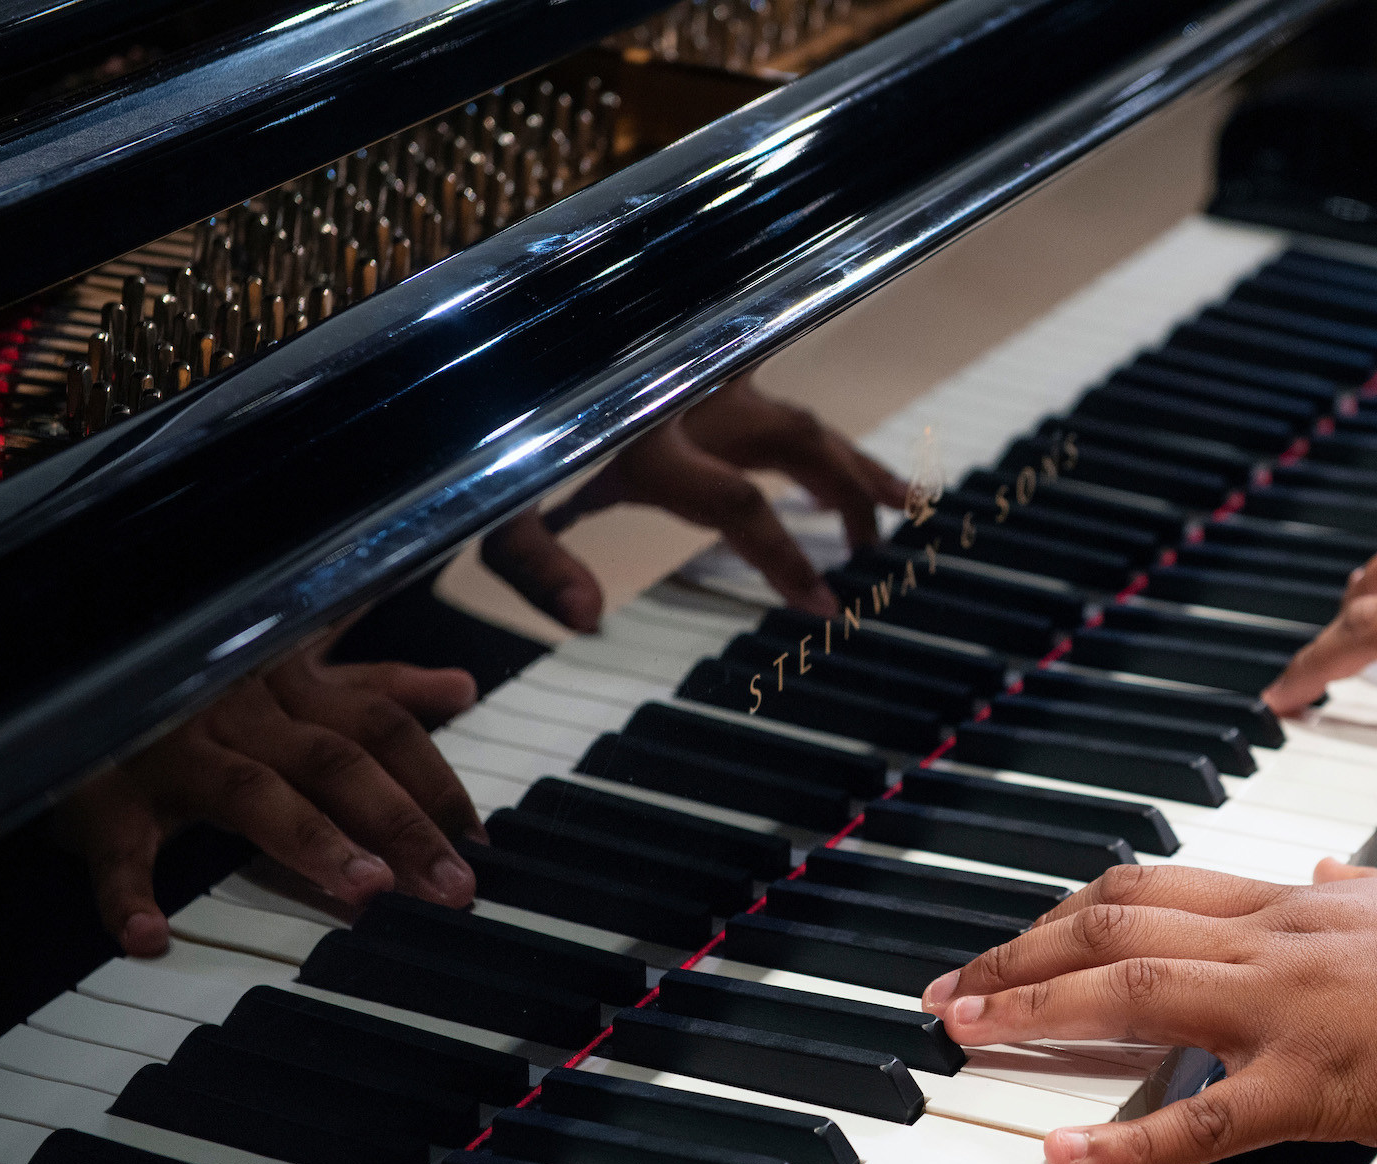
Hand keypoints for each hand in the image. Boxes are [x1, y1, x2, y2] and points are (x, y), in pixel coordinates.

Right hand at [57, 636, 481, 955]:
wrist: (68, 665)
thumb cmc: (193, 682)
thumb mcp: (285, 670)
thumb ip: (370, 683)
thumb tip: (459, 685)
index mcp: (290, 685)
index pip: (383, 728)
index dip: (437, 783)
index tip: (482, 847)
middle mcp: (241, 711)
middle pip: (338, 762)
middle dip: (403, 823)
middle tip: (454, 887)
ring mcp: (173, 748)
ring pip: (254, 793)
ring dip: (313, 842)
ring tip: (366, 892)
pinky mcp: (101, 789)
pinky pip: (118, 843)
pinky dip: (126, 892)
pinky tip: (147, 937)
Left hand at [483, 382, 904, 625]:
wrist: (472, 332)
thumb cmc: (474, 421)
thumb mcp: (487, 503)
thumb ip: (535, 561)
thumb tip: (585, 619)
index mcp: (644, 437)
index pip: (741, 506)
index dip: (787, 559)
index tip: (825, 606)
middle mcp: (683, 396)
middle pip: (796, 446)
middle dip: (847, 500)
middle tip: (877, 553)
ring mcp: (692, 369)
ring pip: (795, 410)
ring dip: (850, 456)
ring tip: (904, 496)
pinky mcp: (689, 353)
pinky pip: (769, 379)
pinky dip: (805, 420)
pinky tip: (831, 447)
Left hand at [919, 864, 1376, 1163]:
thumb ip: (1350, 895)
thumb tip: (1313, 875)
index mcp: (1298, 903)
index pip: (1153, 886)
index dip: (1066, 910)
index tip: (1013, 937)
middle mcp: (1279, 939)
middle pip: (1116, 925)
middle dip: (1018, 954)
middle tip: (949, 990)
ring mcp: (1292, 1010)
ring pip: (1134, 993)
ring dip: (1034, 1009)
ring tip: (963, 1033)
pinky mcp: (1321, 1088)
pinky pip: (1202, 1120)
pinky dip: (1121, 1141)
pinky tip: (1059, 1154)